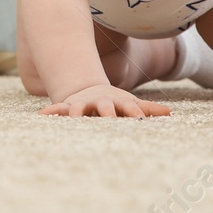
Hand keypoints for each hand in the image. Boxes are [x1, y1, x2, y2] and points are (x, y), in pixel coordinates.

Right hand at [39, 83, 171, 118]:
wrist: (87, 90)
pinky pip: (59, 109)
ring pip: (80, 108)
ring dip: (77, 113)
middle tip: (109, 121)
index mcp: (118, 103)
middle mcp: (101, 102)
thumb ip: (148, 108)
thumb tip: (170, 112)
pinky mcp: (69, 107)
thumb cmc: (114, 102)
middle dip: (106, 113)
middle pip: (105, 107)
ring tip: (75, 118)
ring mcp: (84, 104)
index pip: (129, 108)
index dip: (134, 114)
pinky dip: (51, 112)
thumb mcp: (130, 103)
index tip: (140, 122)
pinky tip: (42, 115)